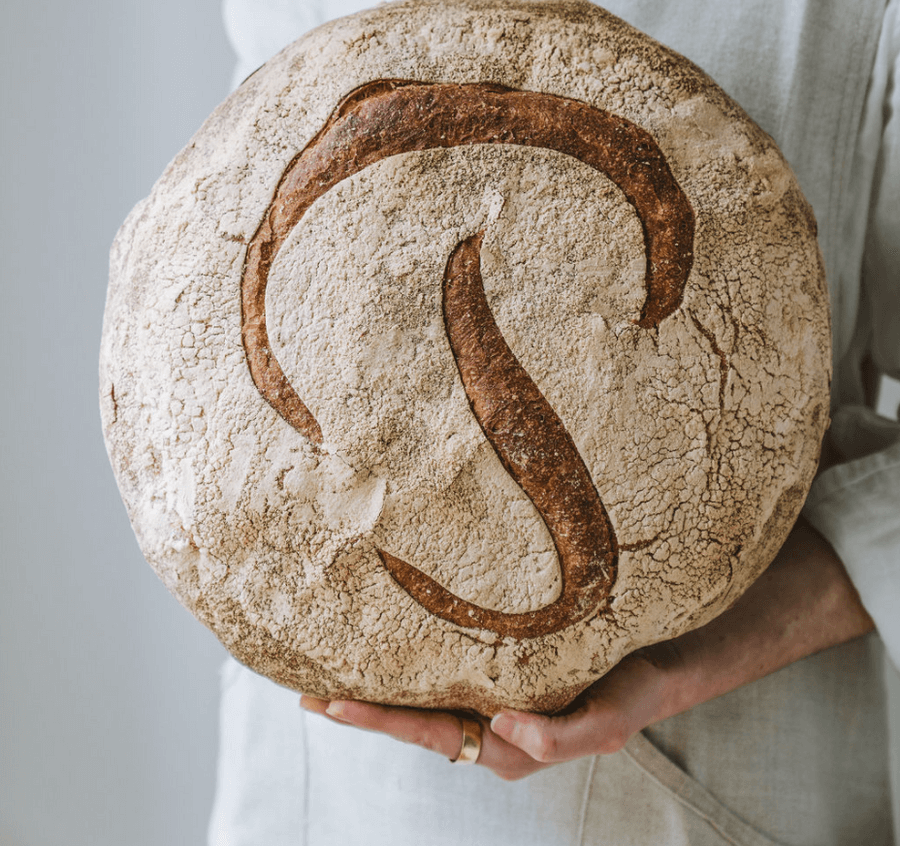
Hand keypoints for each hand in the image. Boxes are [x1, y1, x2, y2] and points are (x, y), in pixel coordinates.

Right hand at [300, 519, 872, 780]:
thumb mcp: (583, 550)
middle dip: (383, 720)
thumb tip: (460, 491)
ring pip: (505, 745)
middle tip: (318, 698)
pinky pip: (584, 727)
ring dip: (439, 731)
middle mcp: (547, 695)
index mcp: (524, 664)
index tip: (311, 680)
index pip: (439, 689)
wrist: (753, 597)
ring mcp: (588, 703)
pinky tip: (507, 716)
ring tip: (368, 708)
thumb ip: (530, 538)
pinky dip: (547, 729)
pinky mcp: (635, 700)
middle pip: (451, 727)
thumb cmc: (659, 574)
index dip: (376, 693)